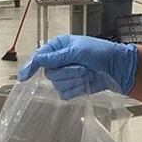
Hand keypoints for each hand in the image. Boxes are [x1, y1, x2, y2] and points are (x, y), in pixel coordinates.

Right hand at [18, 34, 137, 98]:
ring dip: (74, 79)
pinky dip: (77, 88)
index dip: (31, 66)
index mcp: (58, 47)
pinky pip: (65, 93)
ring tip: (86, 72)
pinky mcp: (71, 88)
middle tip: (80, 66)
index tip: (24, 76)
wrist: (117, 67)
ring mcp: (65, 76)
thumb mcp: (77, 50)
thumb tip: (38, 59)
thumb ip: (55, 57)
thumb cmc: (100, 53)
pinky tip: (86, 81)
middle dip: (66, 71)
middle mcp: (59, 61)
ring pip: (57, 84)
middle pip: (49, 74)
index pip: (39, 58)